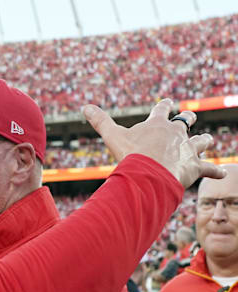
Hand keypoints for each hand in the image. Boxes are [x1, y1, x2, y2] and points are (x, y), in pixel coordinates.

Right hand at [82, 99, 225, 187]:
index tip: (168, 102)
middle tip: (190, 117)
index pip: (163, 109)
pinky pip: (210, 168)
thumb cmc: (131, 154)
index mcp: (158, 124)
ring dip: (204, 141)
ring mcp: (187, 149)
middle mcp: (176, 133)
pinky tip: (222, 173)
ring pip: (202, 142)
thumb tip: (84, 107)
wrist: (149, 173)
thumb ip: (100, 121)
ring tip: (208, 140)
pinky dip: (216, 171)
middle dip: (188, 119)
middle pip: (186, 122)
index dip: (165, 105)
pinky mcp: (195, 166)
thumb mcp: (112, 135)